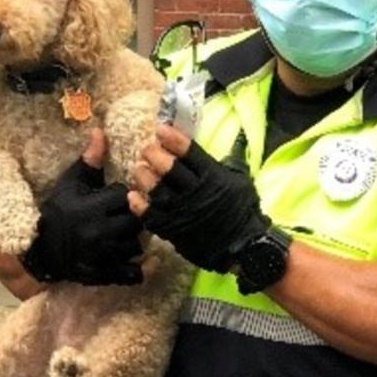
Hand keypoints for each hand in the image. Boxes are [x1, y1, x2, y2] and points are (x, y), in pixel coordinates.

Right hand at [20, 129, 143, 285]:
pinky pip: (133, 274)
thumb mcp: (70, 184)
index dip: (125, 193)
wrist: (40, 250)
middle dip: (136, 215)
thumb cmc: (57, 211)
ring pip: (136, 245)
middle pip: (135, 220)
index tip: (118, 194)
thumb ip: (89, 161)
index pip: (124, 195)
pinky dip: (143, 268)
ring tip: (129, 231)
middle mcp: (97, 233)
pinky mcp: (103, 275)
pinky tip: (148, 260)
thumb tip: (100, 131)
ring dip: (137, 238)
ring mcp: (101, 257)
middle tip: (130, 213)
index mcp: (90, 208)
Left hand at [129, 125, 269, 271]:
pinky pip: (150, 215)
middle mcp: (195, 192)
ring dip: (144, 176)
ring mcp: (182, 212)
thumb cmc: (242, 210)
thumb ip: (230, 161)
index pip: (189, 152)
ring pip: (156, 190)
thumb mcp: (241, 180)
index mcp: (213, 176)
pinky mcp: (173, 229)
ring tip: (139, 168)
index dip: (173, 139)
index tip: (161, 130)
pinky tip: (133, 195)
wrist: (243, 246)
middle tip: (148, 148)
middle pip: (169, 168)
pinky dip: (139, 204)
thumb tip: (234, 138)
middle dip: (155, 154)